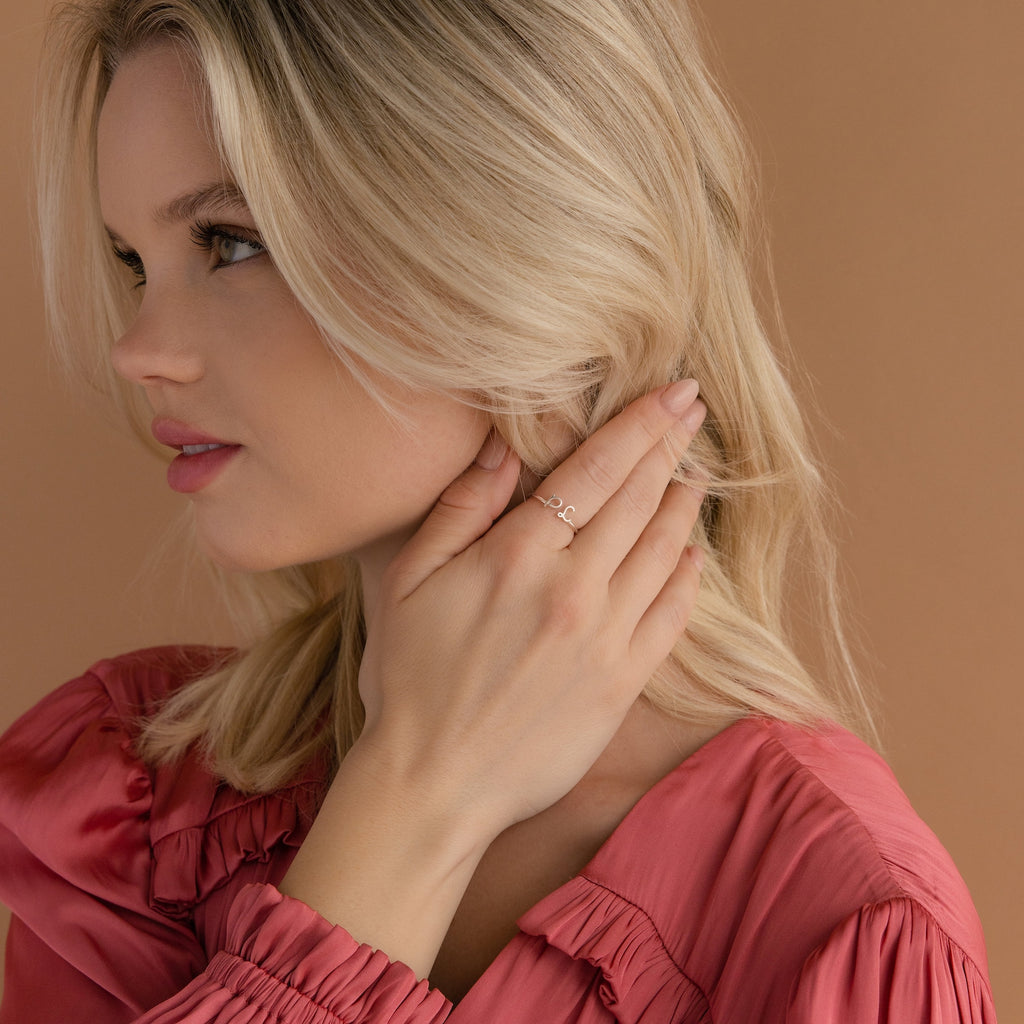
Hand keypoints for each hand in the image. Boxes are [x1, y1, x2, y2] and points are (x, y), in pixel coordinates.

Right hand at [356, 379, 706, 838]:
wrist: (434, 785)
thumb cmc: (409, 681)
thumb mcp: (408, 582)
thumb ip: (461, 508)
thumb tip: (506, 446)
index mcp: (518, 556)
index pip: (595, 470)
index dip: (640, 425)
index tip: (674, 392)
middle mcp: (573, 589)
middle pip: (638, 499)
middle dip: (670, 446)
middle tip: (696, 410)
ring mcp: (605, 638)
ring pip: (663, 551)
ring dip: (683, 504)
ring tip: (696, 471)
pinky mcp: (623, 683)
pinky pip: (672, 617)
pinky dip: (688, 578)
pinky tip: (692, 556)